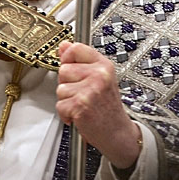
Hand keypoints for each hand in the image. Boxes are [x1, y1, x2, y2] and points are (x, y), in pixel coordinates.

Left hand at [56, 41, 141, 168]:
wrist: (119, 134)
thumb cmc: (107, 107)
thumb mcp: (99, 78)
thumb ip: (80, 60)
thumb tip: (64, 45)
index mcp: (104, 66)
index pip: (76, 48)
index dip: (68, 58)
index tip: (71, 66)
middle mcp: (99, 75)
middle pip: (63, 69)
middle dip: (67, 83)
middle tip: (82, 93)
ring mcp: (90, 90)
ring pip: (60, 88)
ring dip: (67, 100)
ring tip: (82, 104)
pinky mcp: (81, 105)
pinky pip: (60, 105)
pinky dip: (65, 114)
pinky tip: (79, 115)